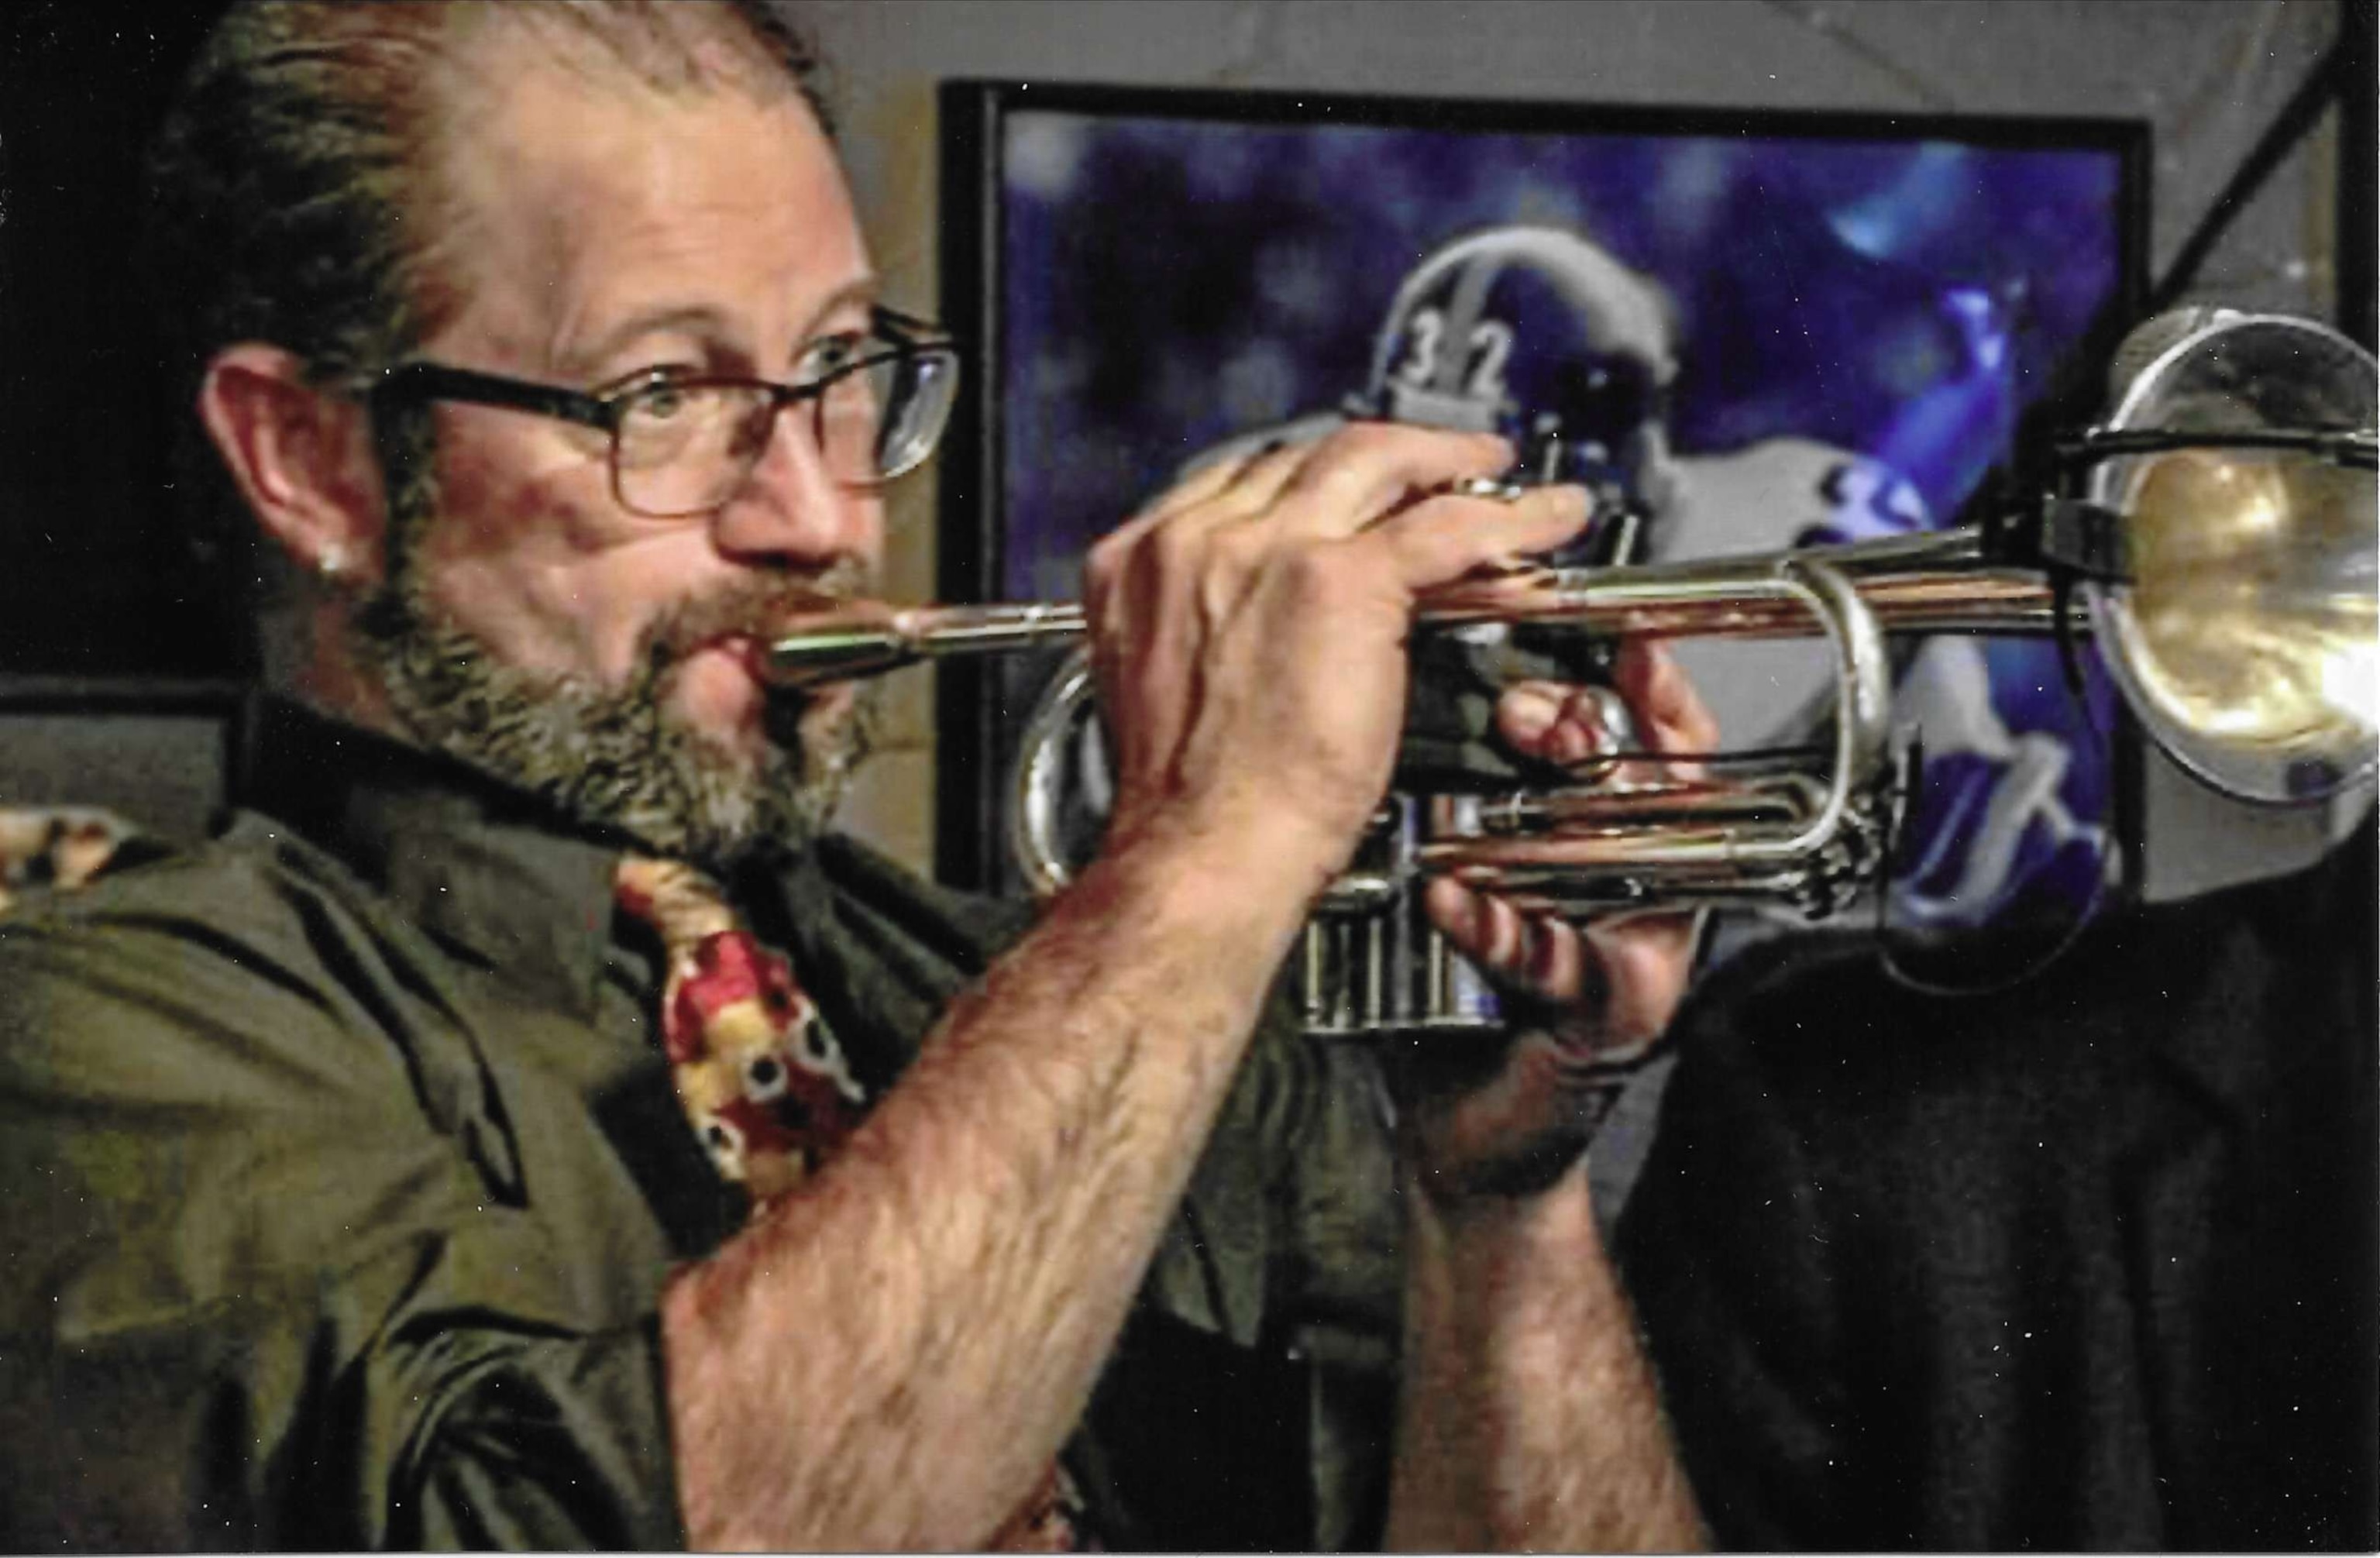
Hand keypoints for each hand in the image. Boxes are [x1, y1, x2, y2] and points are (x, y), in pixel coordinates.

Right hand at [1082, 423, 1588, 898]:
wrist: (1203, 850)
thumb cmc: (1196, 807)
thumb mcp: (1179, 681)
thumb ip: (1213, 624)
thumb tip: (1273, 611)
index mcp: (1141, 563)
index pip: (1241, 479)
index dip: (1311, 475)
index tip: (1352, 488)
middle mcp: (1195, 538)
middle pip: (1306, 455)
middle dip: (1380, 453)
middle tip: (1434, 466)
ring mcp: (1265, 549)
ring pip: (1374, 462)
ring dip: (1445, 461)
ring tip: (1492, 472)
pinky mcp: (1337, 578)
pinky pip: (1445, 524)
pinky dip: (1509, 515)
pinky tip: (1547, 519)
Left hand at [1399, 642, 1719, 1204]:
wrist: (1464, 1132)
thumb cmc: (1459, 992)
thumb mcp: (1459, 861)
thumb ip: (1463, 782)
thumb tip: (1427, 680)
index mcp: (1617, 838)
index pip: (1654, 736)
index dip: (1638, 681)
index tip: (1607, 636)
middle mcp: (1645, 889)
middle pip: (1660, 780)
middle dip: (1596, 730)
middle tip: (1532, 711)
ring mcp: (1637, 954)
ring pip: (1635, 861)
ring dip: (1569, 811)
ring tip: (1519, 765)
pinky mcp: (1611, 1023)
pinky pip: (1568, 964)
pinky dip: (1505, 931)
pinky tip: (1456, 902)